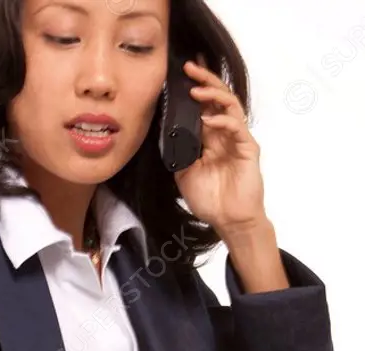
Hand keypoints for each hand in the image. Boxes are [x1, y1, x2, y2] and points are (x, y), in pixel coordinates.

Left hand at [174, 56, 265, 236]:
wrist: (229, 220)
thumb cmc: (210, 200)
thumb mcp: (184, 174)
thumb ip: (178, 153)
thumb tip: (166, 134)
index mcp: (209, 138)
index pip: (203, 105)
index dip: (195, 88)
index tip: (180, 73)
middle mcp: (224, 133)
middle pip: (217, 97)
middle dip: (205, 79)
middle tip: (190, 67)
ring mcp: (237, 138)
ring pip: (229, 105)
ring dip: (213, 94)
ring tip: (196, 90)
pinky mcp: (247, 148)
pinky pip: (236, 126)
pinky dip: (222, 120)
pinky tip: (208, 120)